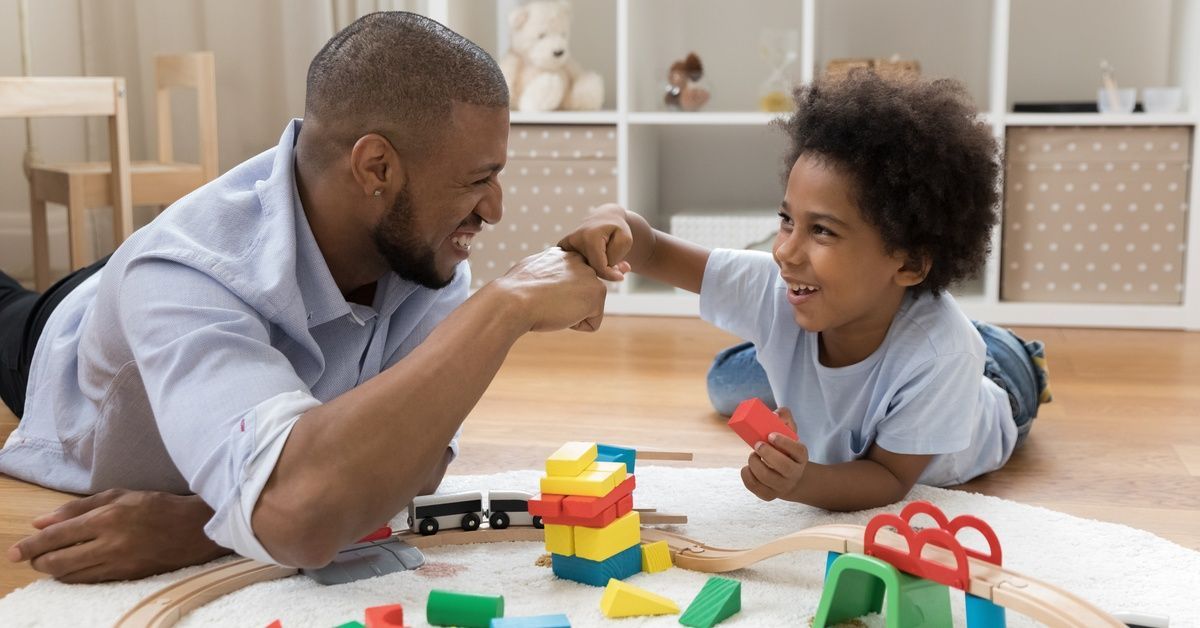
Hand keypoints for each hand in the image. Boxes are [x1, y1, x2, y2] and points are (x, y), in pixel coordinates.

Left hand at [6, 489, 229, 582]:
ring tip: (48, 564)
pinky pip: (89, 581)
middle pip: (59, 560)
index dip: (31, 545)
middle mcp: (111, 542)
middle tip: (29, 559)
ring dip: (53, 571)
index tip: (14, 551)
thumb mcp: (119, 496)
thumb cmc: (157, 507)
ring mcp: (119, 562)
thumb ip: (78, 507)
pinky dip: (73, 578)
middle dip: (38, 561)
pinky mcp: (127, 576)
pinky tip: (70, 571)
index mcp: (107, 517)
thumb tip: (41, 522)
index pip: (57, 535)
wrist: (195, 529)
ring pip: (71, 575)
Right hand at [493, 247, 608, 331]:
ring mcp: (591, 276)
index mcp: (563, 255)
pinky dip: (576, 326)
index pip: (572, 283)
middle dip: (567, 305)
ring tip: (552, 306)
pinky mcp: (597, 293)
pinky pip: (592, 324)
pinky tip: (559, 313)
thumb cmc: (515, 292)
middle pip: (582, 298)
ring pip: (587, 310)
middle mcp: (580, 261)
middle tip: (547, 301)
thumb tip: (548, 281)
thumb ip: (548, 273)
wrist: (514, 301)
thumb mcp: (531, 272)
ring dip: (571, 315)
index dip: (558, 295)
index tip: (544, 294)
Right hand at [558, 203, 634, 280]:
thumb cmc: (617, 229)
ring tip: (608, 259)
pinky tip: (594, 259)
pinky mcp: (562, 247)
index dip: (612, 275)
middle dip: (605, 272)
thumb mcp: (625, 240)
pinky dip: (587, 266)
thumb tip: (602, 270)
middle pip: (590, 270)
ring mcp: (565, 244)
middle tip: (619, 266)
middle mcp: (573, 240)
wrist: (604, 217)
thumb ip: (616, 257)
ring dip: (597, 268)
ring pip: (583, 269)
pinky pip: (575, 265)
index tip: (621, 276)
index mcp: (589, 238)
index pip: (600, 268)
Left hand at [741, 407, 808, 501]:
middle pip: (784, 466)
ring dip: (755, 463)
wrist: (786, 475)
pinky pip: (755, 487)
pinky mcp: (768, 495)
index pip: (798, 450)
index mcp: (801, 456)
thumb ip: (784, 418)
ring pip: (767, 478)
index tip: (770, 435)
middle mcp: (794, 473)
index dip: (784, 442)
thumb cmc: (784, 448)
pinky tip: (747, 468)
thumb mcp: (788, 432)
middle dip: (768, 453)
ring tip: (753, 456)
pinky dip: (747, 475)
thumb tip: (774, 414)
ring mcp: (782, 486)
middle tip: (757, 444)